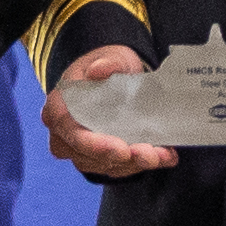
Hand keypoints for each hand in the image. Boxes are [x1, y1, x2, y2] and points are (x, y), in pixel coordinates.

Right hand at [43, 38, 173, 180]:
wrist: (116, 75)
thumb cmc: (108, 66)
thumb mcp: (111, 57)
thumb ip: (107, 63)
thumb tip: (99, 70)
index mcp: (59, 108)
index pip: (71, 133)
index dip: (95, 145)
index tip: (122, 149)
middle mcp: (65, 134)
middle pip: (88, 156)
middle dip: (122, 158)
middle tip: (149, 154)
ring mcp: (82, 150)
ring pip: (105, 166)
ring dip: (136, 164)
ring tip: (162, 155)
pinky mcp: (100, 158)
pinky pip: (119, 167)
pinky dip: (142, 164)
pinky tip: (165, 157)